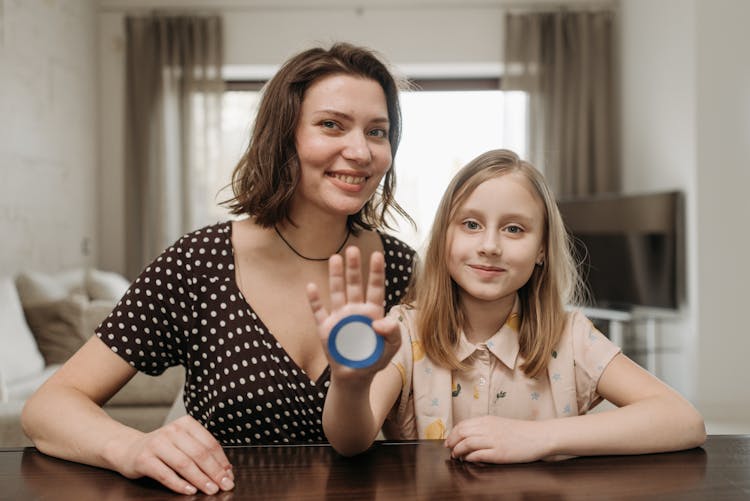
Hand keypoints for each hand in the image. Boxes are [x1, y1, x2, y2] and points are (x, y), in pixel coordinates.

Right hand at [113, 415, 233, 494]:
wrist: (129, 449)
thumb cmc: (162, 448)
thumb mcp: (183, 444)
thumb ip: (202, 452)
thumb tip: (225, 470)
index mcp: (186, 424)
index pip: (209, 443)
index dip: (221, 461)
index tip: (229, 475)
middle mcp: (172, 430)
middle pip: (199, 454)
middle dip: (214, 472)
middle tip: (224, 485)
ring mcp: (157, 444)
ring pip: (184, 464)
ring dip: (200, 479)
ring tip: (211, 489)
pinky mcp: (144, 459)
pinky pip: (165, 474)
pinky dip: (180, 484)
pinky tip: (190, 491)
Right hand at [306, 246, 400, 380]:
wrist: (355, 376)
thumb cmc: (375, 358)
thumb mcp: (392, 348)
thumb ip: (393, 333)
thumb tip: (380, 321)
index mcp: (372, 312)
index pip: (376, 288)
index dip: (376, 272)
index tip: (377, 255)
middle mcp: (355, 309)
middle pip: (355, 284)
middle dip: (354, 268)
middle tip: (353, 249)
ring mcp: (339, 317)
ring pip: (337, 292)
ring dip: (336, 276)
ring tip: (335, 258)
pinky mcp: (325, 328)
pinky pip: (319, 312)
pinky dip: (314, 300)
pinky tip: (311, 287)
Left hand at [444, 415, 552, 463]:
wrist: (539, 436)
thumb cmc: (521, 432)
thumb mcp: (500, 424)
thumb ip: (485, 427)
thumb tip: (469, 435)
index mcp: (487, 420)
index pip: (462, 425)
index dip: (452, 434)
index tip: (449, 441)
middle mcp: (488, 428)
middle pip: (461, 433)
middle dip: (452, 442)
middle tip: (450, 450)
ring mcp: (494, 441)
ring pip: (467, 444)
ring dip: (458, 451)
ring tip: (456, 457)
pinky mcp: (500, 453)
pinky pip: (478, 455)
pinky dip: (469, 458)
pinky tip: (468, 460)